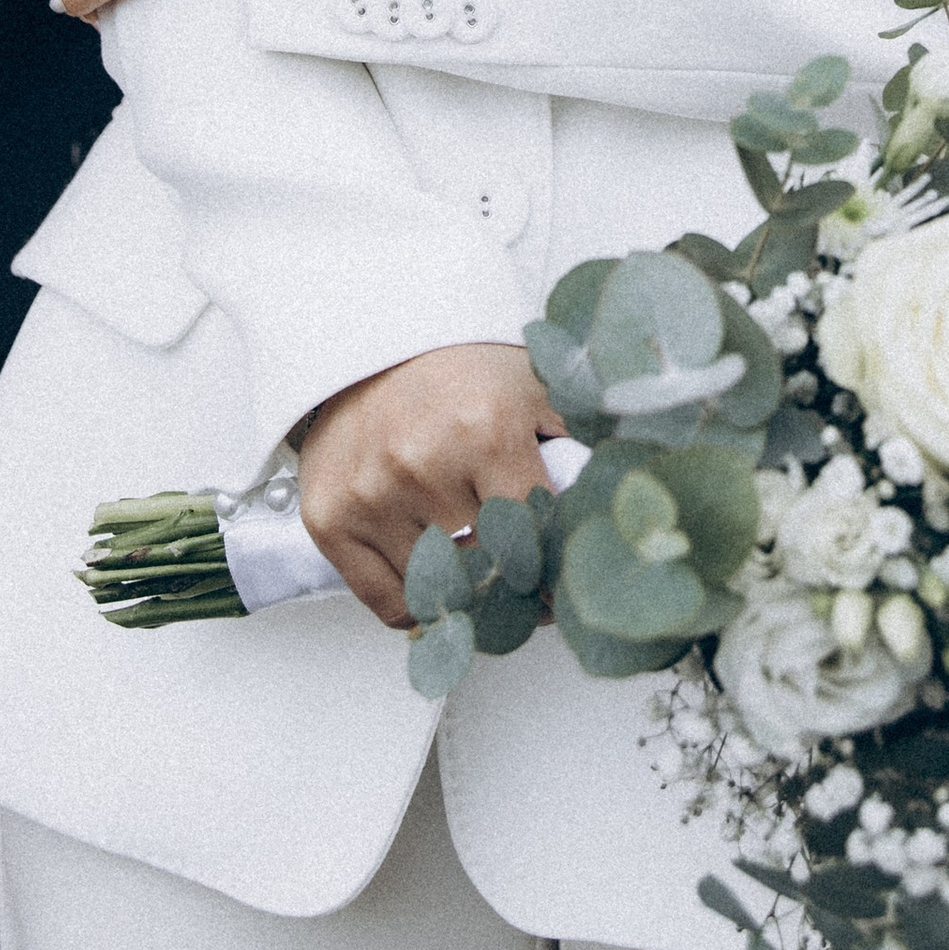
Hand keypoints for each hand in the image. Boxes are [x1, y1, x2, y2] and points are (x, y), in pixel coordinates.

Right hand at [295, 345, 563, 626]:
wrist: (375, 346)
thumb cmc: (465, 372)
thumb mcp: (536, 390)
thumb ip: (582, 446)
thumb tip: (619, 512)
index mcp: (485, 431)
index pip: (533, 539)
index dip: (552, 569)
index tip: (561, 583)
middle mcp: (422, 463)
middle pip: (489, 570)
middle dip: (513, 582)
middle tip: (525, 582)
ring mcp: (370, 494)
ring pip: (441, 590)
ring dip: (465, 587)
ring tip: (478, 565)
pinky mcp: (329, 518)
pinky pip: (388, 603)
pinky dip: (419, 602)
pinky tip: (435, 575)